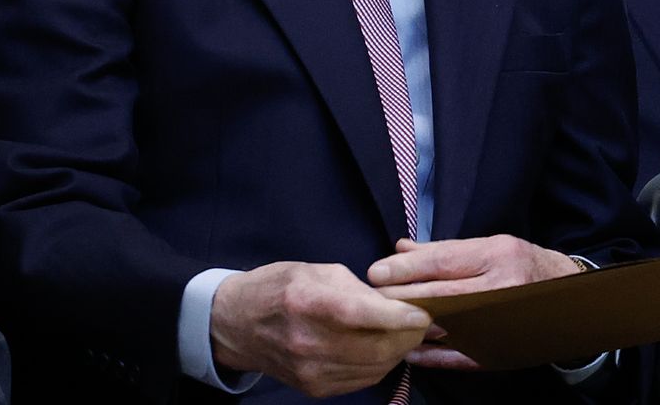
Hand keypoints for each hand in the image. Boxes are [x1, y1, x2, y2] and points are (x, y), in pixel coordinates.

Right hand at [209, 261, 431, 396]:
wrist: (236, 325)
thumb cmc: (280, 287)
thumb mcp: (317, 271)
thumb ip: (358, 288)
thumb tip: (396, 304)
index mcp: (307, 303)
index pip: (363, 316)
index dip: (400, 316)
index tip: (423, 312)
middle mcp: (307, 342)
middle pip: (375, 347)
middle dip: (408, 336)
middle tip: (422, 323)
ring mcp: (309, 371)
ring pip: (374, 368)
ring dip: (398, 352)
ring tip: (406, 334)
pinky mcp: (313, 388)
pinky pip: (361, 381)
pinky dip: (380, 365)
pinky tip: (382, 349)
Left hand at [368, 234, 584, 367]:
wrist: (569, 300)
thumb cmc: (523, 266)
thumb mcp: (490, 245)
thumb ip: (444, 249)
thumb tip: (399, 249)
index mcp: (497, 256)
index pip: (442, 262)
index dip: (405, 268)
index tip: (375, 272)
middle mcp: (499, 289)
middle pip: (437, 295)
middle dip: (398, 296)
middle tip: (370, 296)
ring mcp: (499, 325)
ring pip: (443, 326)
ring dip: (408, 325)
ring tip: (381, 321)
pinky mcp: (497, 351)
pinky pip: (455, 357)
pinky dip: (429, 355)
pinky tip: (407, 349)